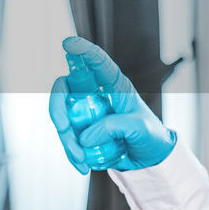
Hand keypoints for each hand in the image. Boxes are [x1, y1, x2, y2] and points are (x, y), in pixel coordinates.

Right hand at [49, 36, 175, 172]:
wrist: (149, 159)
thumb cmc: (150, 136)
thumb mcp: (139, 129)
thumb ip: (115, 127)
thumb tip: (85, 136)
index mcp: (114, 84)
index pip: (97, 62)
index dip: (83, 51)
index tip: (68, 43)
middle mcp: (94, 93)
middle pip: (65, 89)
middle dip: (58, 107)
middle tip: (64, 128)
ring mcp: (85, 111)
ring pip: (62, 116)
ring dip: (66, 139)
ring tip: (81, 160)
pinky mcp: (81, 129)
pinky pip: (67, 137)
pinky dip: (70, 152)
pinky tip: (82, 166)